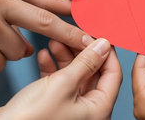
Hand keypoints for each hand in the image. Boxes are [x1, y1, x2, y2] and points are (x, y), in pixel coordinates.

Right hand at [0, 38, 121, 119]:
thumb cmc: (31, 119)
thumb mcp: (63, 84)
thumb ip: (85, 63)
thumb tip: (103, 45)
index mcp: (99, 109)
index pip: (113, 74)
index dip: (107, 52)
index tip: (99, 33)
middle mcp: (87, 110)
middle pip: (93, 72)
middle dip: (82, 51)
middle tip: (73, 33)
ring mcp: (70, 107)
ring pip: (75, 75)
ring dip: (66, 56)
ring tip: (54, 41)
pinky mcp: (53, 105)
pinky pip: (59, 82)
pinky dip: (53, 67)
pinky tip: (44, 55)